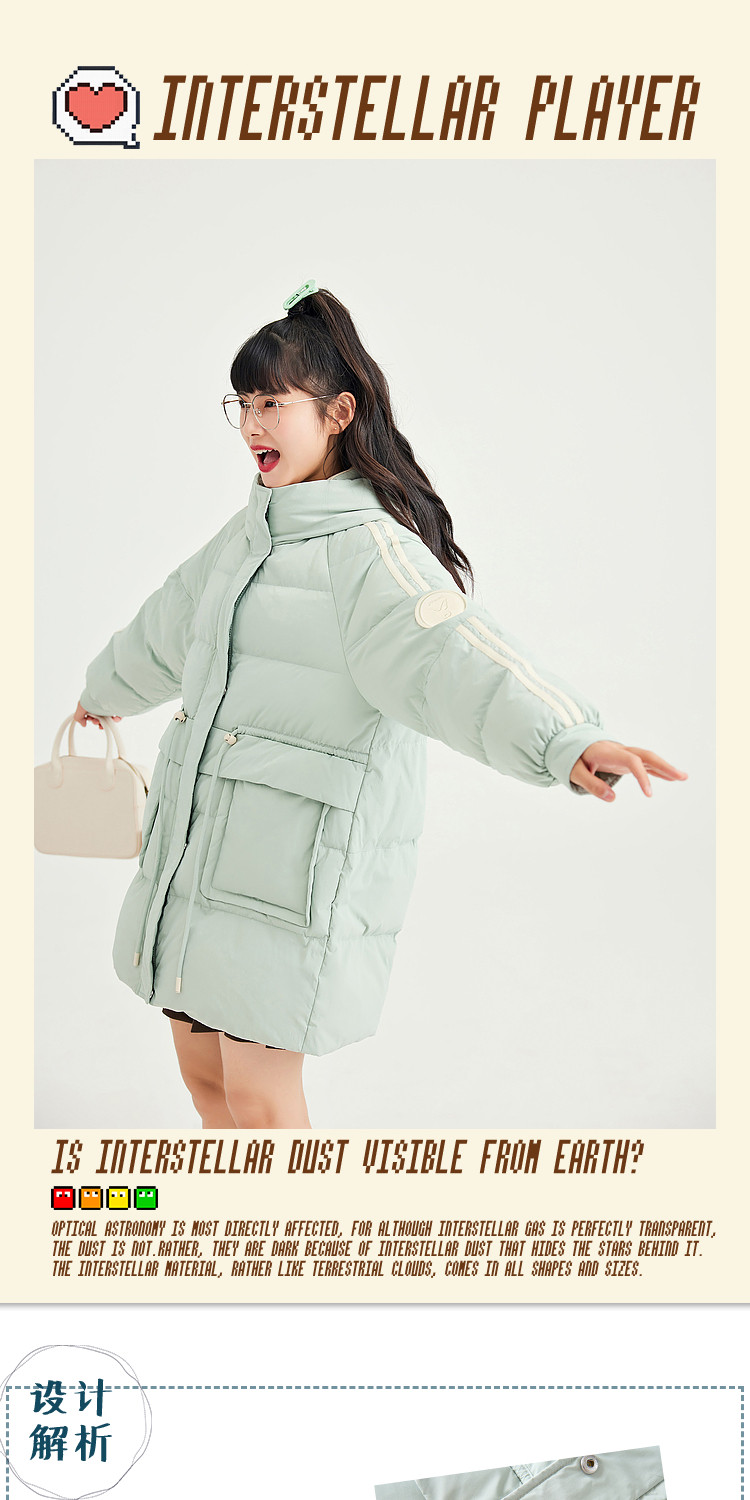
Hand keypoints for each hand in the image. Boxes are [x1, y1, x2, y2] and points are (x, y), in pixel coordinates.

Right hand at [74, 699, 121, 730]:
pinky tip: (115, 719)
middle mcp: (101, 704)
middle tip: (97, 721)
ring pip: (109, 718)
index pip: (91, 714)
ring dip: (106, 723)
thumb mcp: (80, 708)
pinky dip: (117, 719)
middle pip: (100, 717)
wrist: (105, 692)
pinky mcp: (118, 707)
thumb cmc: (92, 698)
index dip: (90, 719)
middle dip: (98, 722)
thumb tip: (83, 724)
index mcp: (92, 703)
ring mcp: (109, 706)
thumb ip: (78, 717)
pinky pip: (119, 715)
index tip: (91, 719)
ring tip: (106, 722)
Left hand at [570, 740, 687, 801]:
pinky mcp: (625, 760)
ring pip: (649, 759)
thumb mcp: (575, 772)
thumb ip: (591, 784)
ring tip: (684, 777)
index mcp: (609, 753)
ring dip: (666, 767)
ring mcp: (624, 754)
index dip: (642, 777)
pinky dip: (658, 771)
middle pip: (647, 755)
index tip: (649, 794)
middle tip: (682, 777)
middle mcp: (621, 751)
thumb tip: (612, 798)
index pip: (632, 761)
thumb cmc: (573, 758)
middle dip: (665, 766)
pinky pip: (645, 765)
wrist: (571, 744)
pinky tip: (670, 778)